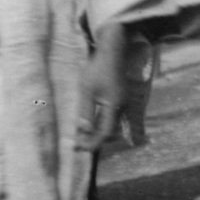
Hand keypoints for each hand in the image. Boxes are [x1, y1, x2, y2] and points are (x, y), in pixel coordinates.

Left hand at [83, 28, 131, 152]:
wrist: (112, 51)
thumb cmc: (97, 68)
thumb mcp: (86, 90)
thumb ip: (85, 112)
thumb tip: (83, 131)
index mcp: (114, 105)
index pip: (104, 133)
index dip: (92, 143)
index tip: (77, 147)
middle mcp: (122, 106)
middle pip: (110, 132)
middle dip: (94, 140)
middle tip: (76, 144)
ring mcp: (123, 102)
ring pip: (111, 125)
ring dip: (97, 133)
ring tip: (80, 135)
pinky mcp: (121, 98)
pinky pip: (112, 117)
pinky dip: (101, 124)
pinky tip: (90, 123)